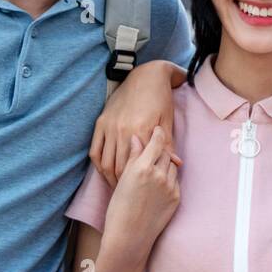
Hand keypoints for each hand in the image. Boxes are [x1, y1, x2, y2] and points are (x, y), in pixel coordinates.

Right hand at [89, 61, 186, 186]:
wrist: (145, 75)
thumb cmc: (161, 98)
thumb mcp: (167, 121)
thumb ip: (168, 144)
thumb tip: (176, 164)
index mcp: (141, 130)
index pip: (137, 165)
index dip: (138, 182)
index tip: (142, 193)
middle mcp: (122, 130)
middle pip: (118, 167)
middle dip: (123, 184)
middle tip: (128, 196)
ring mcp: (109, 126)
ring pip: (105, 162)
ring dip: (109, 177)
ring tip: (118, 187)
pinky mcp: (101, 122)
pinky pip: (95, 150)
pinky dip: (99, 164)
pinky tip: (105, 172)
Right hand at [104, 126, 182, 260]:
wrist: (129, 237)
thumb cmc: (119, 208)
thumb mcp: (122, 180)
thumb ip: (132, 158)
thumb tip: (137, 139)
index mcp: (141, 167)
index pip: (156, 142)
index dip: (157, 133)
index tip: (157, 128)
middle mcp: (158, 174)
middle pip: (165, 152)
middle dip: (160, 150)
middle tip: (155, 149)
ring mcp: (169, 186)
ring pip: (172, 166)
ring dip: (165, 165)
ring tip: (155, 169)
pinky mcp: (176, 197)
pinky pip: (175, 181)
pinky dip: (168, 179)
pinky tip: (158, 185)